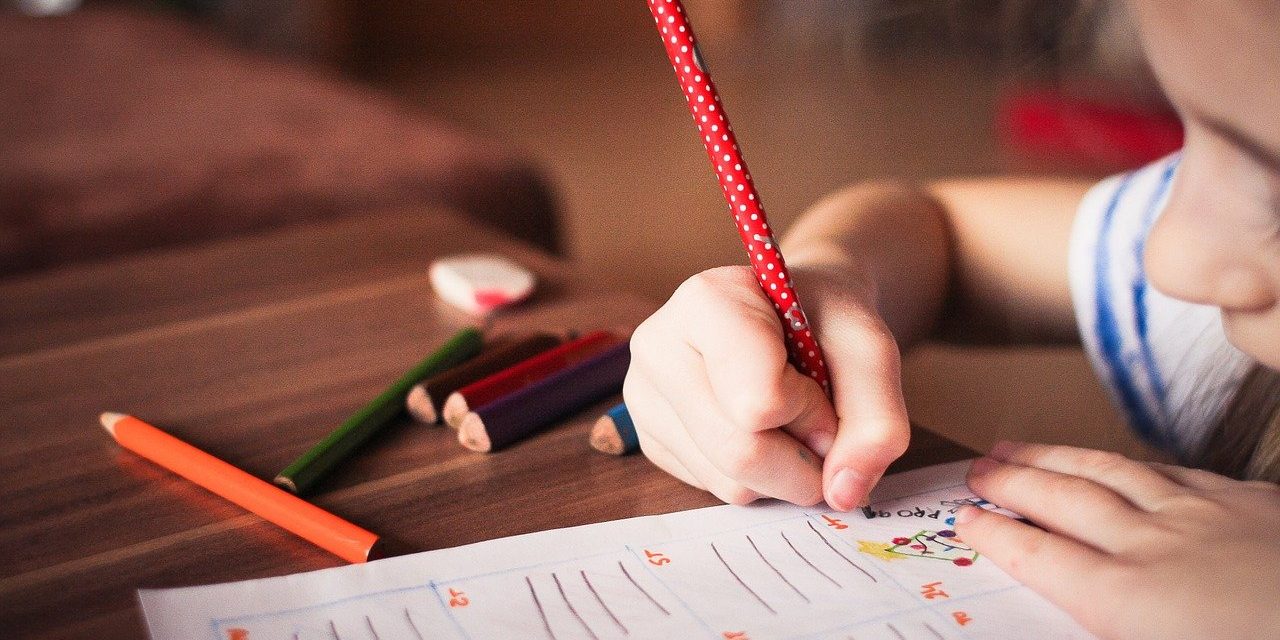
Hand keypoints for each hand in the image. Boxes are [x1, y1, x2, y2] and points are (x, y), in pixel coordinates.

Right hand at [623, 264, 909, 509]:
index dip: (811, 409)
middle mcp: (657, 347)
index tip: (821, 381)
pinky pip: (715, 490)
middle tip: (820, 422)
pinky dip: (757, 478)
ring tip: (787, 419)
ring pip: (729, 482)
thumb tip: (843, 493)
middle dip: (803, 457)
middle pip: (740, 452)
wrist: (795, 313)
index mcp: (704, 302)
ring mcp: (644, 397)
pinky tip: (759, 431)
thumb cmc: (825, 320)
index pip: (759, 402)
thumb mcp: (870, 350)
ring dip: (784, 471)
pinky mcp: (650, 440)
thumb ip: (877, 419)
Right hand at [956, 441, 1279, 639]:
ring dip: (1057, 457)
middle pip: (1063, 500)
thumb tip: (1081, 621)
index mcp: (1131, 602)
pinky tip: (1127, 462)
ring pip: (1112, 471)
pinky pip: (1177, 471)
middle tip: (976, 469)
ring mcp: (1207, 516)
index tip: (965, 519)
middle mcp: (1157, 546)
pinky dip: (1134, 464)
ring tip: (1020, 446)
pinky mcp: (1255, 504)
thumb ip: (1112, 629)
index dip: (997, 534)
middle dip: (1012, 481)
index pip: (1040, 556)